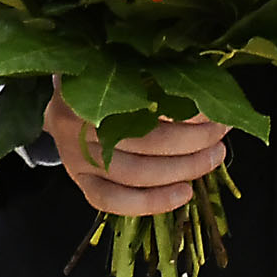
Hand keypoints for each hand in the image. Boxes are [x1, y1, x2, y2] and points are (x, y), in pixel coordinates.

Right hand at [42, 91, 229, 215]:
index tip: (211, 111)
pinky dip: (153, 202)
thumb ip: (149, 80)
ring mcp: (76, 159)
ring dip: (184, 168)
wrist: (55, 110)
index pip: (142, 105)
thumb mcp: (118, 73)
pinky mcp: (80, 183)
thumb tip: (203, 96)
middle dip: (193, 140)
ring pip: (137, 174)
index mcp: (87, 91)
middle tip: (220, 134)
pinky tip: (185, 193)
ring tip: (214, 158)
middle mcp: (77, 127)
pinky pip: (114, 202)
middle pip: (145, 142)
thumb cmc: (98, 89)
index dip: (183, 113)